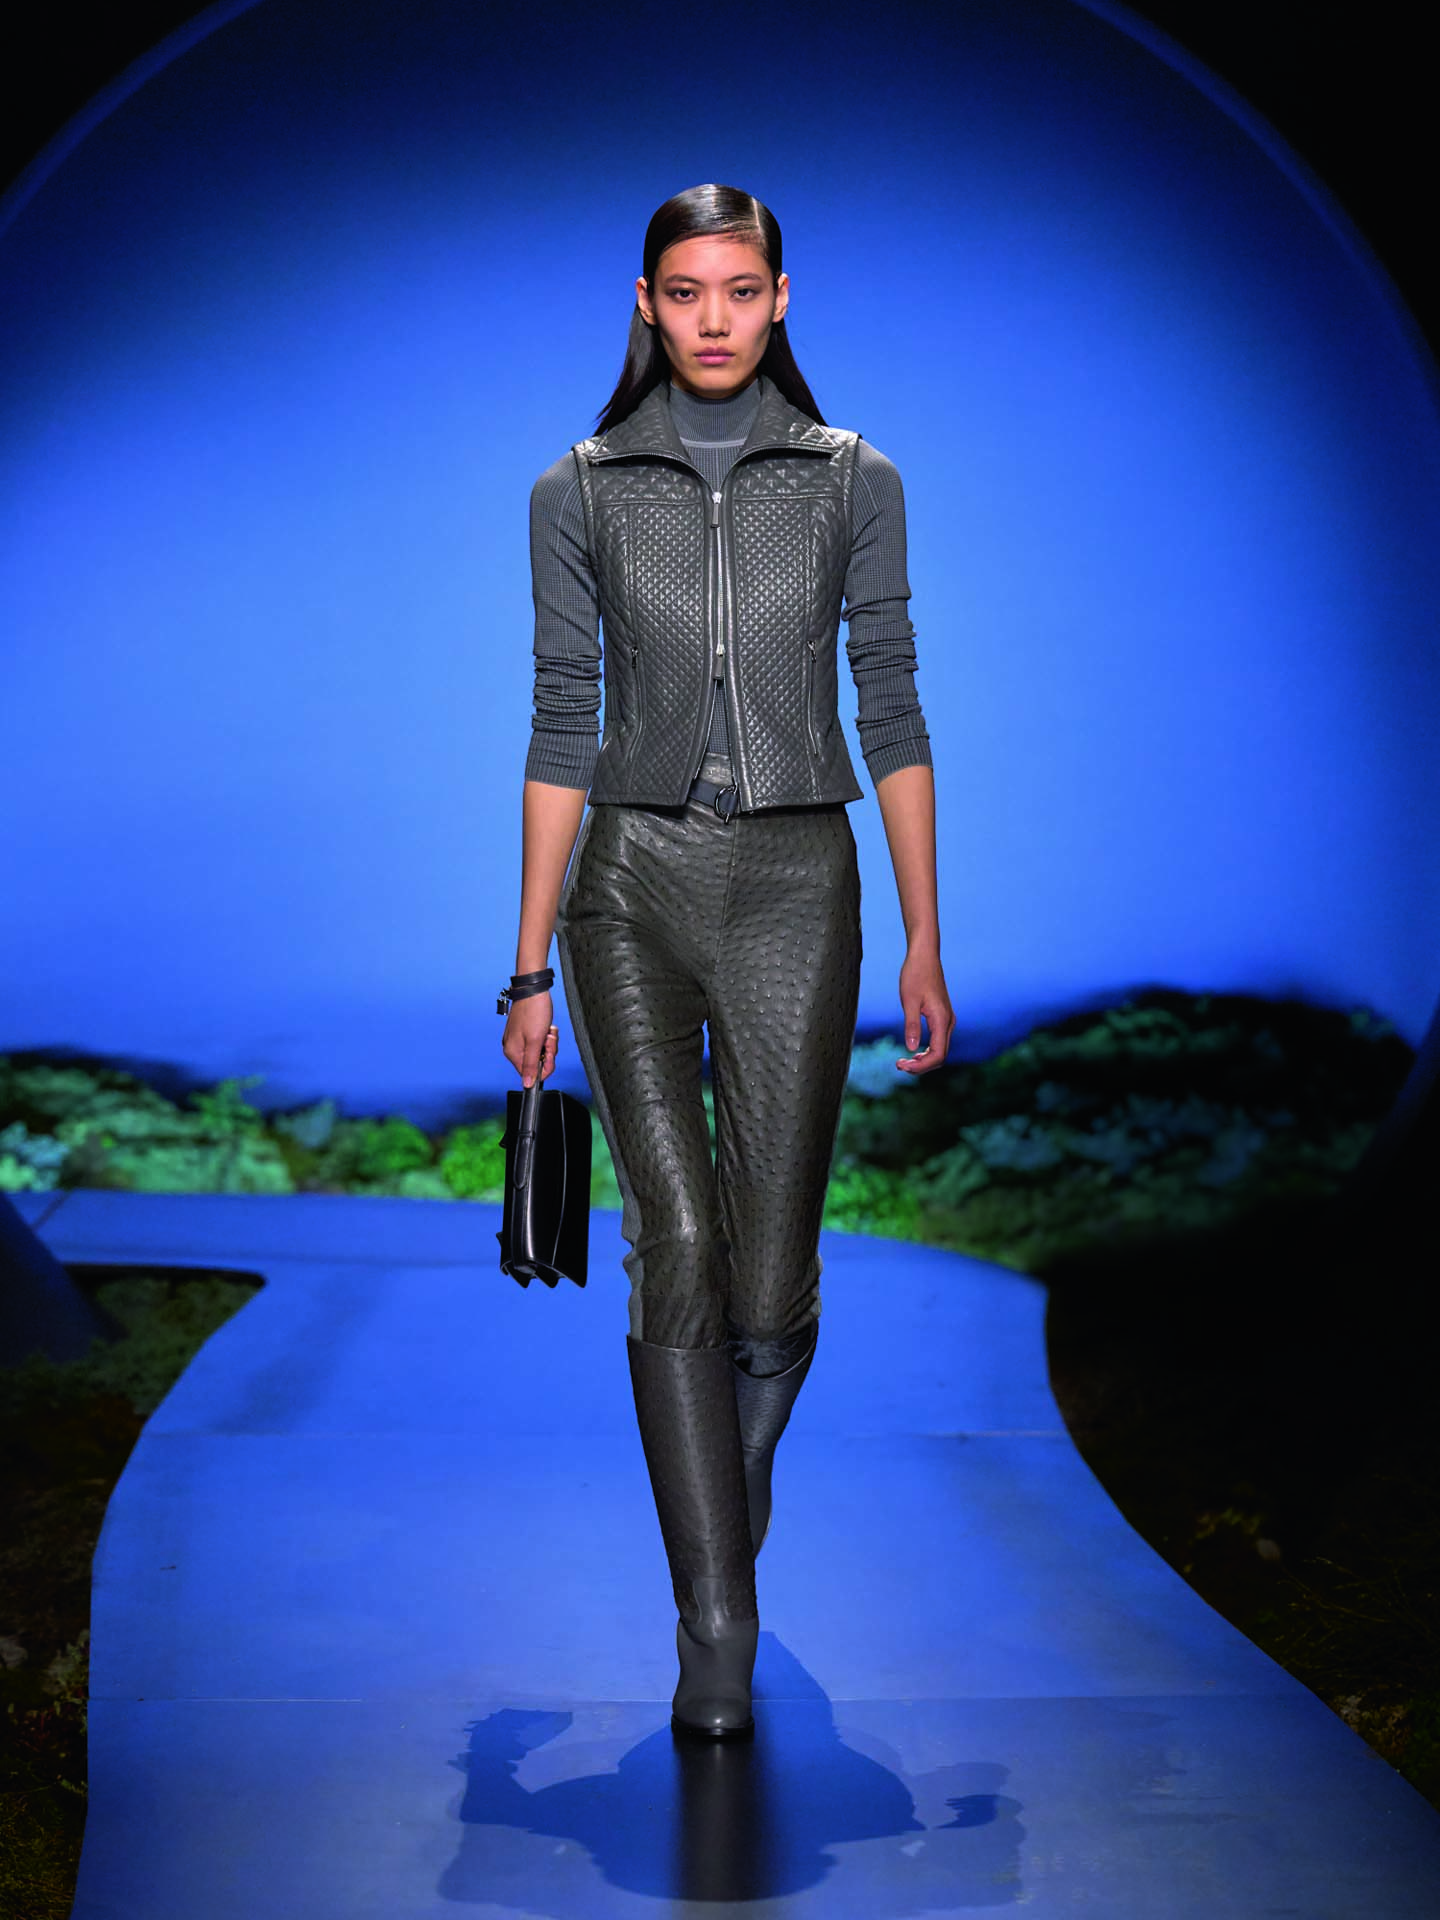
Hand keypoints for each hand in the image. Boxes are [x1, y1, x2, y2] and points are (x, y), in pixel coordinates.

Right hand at [502, 992, 559, 1087]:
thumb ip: (530, 1064)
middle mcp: (514, 1048)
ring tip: (547, 1031)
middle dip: (548, 1052)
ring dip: (548, 1043)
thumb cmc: (534, 1011)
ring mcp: (520, 1040)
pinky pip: (540, 1043)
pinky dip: (546, 1036)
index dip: (544, 1067)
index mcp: (512, 1052)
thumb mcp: (535, 1041)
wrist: (533, 990)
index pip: (530, 1074)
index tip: (550, 1054)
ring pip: (541, 1052)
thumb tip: (526, 1084)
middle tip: (548, 1038)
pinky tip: (547, 1027)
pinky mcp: (526, 1033)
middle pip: (536, 1063)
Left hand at [896, 948, 953, 1075]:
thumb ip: (912, 1025)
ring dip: (923, 1060)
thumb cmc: (915, 974)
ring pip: (940, 1050)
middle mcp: (948, 1022)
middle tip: (899, 1066)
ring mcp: (946, 1019)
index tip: (902, 1066)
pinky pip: (938, 1041)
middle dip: (921, 1066)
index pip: (938, 1054)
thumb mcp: (909, 1001)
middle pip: (941, 1056)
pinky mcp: (941, 1016)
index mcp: (941, 1019)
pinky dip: (926, 1050)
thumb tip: (911, 1048)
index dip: (921, 1066)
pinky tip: (913, 1052)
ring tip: (903, 1062)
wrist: (924, 956)